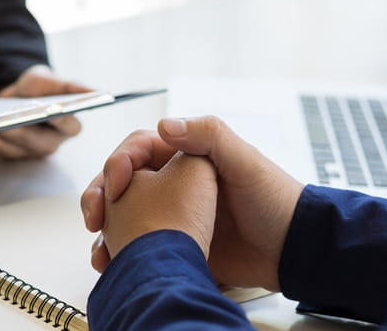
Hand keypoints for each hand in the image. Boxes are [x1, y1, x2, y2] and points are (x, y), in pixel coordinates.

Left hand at [0, 65, 91, 161]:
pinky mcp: (6, 158)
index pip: (70, 126)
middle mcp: (50, 144)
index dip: (60, 121)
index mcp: (67, 126)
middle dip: (20, 131)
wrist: (7, 97)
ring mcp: (28, 154)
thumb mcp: (47, 80)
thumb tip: (94, 92)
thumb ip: (69, 86)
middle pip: (37, 143)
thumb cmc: (33, 90)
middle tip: (5, 121)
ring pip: (13, 151)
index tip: (49, 111)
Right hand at [81, 116, 303, 289]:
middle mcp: (174, 184)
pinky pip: (137, 246)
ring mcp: (172, 215)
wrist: (293, 250)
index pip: (138, 150)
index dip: (119, 162)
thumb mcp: (246, 160)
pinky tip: (113, 262)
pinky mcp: (176, 244)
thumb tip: (165, 124)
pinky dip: (120, 252)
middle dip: (100, 196)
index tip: (115, 184)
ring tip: (99, 246)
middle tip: (94, 215)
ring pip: (123, 216)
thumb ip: (209, 136)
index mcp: (187, 157)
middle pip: (122, 183)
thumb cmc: (275, 200)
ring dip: (105, 228)